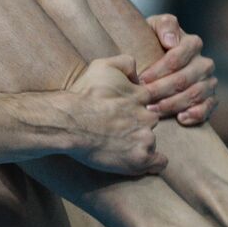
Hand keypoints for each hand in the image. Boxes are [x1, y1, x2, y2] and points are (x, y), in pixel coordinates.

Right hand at [66, 55, 165, 174]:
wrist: (69, 122)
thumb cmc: (82, 95)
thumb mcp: (102, 66)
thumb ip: (126, 63)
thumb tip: (138, 76)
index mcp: (141, 96)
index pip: (148, 102)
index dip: (135, 107)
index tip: (122, 113)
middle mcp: (147, 116)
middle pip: (150, 122)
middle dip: (137, 125)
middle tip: (116, 130)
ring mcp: (145, 138)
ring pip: (150, 141)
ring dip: (138, 143)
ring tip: (116, 146)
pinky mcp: (140, 159)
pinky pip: (158, 163)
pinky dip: (150, 163)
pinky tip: (136, 160)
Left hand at [138, 15, 216, 125]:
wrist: (156, 59)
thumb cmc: (153, 41)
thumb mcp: (154, 27)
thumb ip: (164, 25)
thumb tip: (172, 41)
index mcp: (192, 44)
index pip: (177, 58)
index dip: (159, 70)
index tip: (141, 79)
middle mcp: (204, 63)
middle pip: (184, 79)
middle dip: (161, 90)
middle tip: (142, 98)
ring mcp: (208, 82)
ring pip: (194, 95)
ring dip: (173, 104)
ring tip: (153, 110)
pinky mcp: (210, 99)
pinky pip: (208, 108)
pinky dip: (196, 114)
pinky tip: (180, 118)